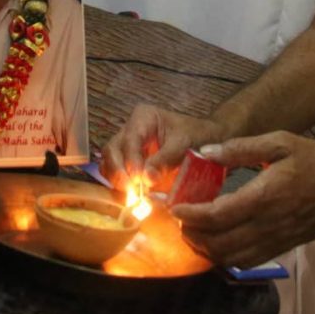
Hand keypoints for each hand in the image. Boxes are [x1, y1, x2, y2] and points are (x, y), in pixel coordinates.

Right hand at [101, 104, 225, 191]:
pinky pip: (115, 172)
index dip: (131, 161)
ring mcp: (127, 146)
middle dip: (118, 172)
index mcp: (143, 117)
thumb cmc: (196, 135)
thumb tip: (146, 179)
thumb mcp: (184, 143)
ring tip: (130, 196)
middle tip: (131, 192)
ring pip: (110, 162)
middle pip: (113, 150)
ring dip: (117, 180)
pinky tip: (129, 196)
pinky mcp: (128, 161)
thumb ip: (165, 159)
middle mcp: (130, 129)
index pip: (130, 139)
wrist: (205, 140)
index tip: (138, 180)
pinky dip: (119, 185)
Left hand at [171, 131, 314, 268]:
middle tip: (181, 220)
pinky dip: (226, 258)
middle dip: (194, 235)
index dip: (192, 215)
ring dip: (207, 249)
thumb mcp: (279, 142)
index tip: (175, 208)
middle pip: (220, 243)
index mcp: (264, 196)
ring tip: (194, 232)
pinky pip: (247, 261)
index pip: (218, 215)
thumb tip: (206, 151)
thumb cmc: (312, 159)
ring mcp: (274, 240)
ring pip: (231, 257)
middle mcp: (267, 224)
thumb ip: (241, 148)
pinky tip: (218, 244)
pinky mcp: (281, 248)